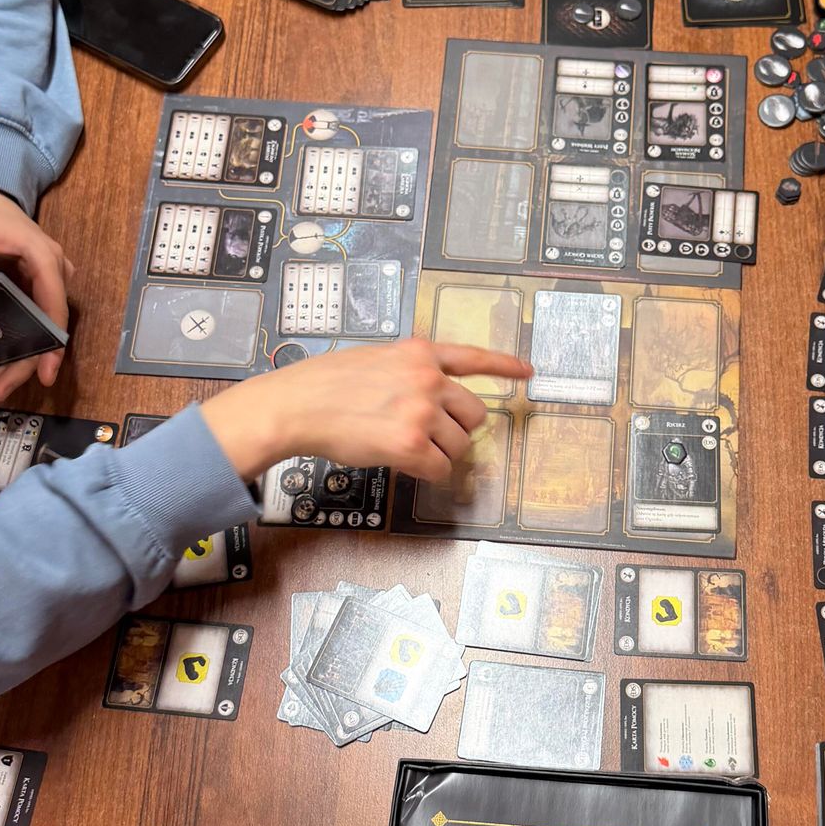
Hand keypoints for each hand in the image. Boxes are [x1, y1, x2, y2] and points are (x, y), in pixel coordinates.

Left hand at [0, 185, 74, 403]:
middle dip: (22, 364)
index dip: (51, 341)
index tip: (44, 373)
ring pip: (34, 330)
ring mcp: (39, 283)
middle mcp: (49, 272)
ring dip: (11, 361)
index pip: (54, 303)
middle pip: (44, 326)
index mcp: (40, 255)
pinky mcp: (26, 290)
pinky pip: (19, 322)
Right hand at [201, 338, 532, 483]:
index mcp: (420, 352)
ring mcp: (422, 411)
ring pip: (460, 445)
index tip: (527, 372)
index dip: (505, 366)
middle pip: (474, 414)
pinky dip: (428, 473)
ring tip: (407, 448)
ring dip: (440, 453)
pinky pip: (441, 469)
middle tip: (430, 436)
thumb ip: (409, 370)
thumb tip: (432, 392)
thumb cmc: (325, 384)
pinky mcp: (411, 444)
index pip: (475, 357)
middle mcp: (428, 378)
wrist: (297, 406)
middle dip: (458, 430)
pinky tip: (403, 463)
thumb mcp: (376, 359)